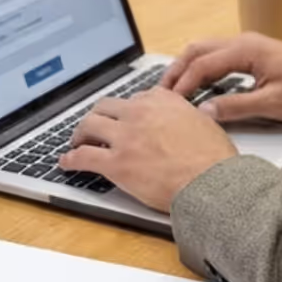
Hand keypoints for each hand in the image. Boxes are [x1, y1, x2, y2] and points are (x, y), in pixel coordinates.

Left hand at [59, 90, 237, 210]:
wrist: (211, 182)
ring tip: (76, 142)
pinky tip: (67, 163)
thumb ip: (188, 115)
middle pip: (105, 107)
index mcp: (162, 100)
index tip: (123, 118)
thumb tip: (191, 116)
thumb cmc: (214, 159)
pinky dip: (71, 159)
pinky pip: (83, 157)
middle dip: (97, 117)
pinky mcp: (116, 163)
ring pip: (89, 126)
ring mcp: (125, 137)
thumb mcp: (205, 122)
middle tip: (93, 127)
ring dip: (79, 134)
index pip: (134, 98)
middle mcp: (139, 112)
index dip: (125, 111)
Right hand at [161, 34, 281, 123]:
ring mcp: (247, 44)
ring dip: (187, 66)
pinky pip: (217, 54)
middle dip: (176, 70)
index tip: (169, 102)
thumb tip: (205, 112)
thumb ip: (235, 107)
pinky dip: (201, 66)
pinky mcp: (252, 52)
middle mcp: (243, 41)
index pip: (202, 65)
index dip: (183, 84)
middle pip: (197, 50)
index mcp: (246, 50)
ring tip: (173, 89)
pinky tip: (197, 83)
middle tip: (161, 93)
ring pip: (205, 49)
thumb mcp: (272, 104)